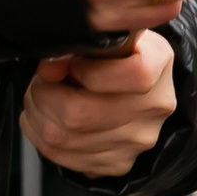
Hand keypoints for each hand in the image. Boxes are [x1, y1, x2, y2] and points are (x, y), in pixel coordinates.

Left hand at [21, 30, 175, 176]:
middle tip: (43, 81)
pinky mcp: (117, 163)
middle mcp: (153, 107)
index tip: (74, 65)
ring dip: (38, 115)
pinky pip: (62, 156)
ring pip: (63, 138)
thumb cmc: (111, 52)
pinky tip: (48, 117)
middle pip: (82, 114)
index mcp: (158, 63)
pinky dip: (42, 135)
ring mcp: (137, 141)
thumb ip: (77, 43)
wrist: (128, 83)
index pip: (134, 76)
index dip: (91, 72)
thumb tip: (49, 68)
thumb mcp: (101, 32)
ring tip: (42, 97)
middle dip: (45, 94)